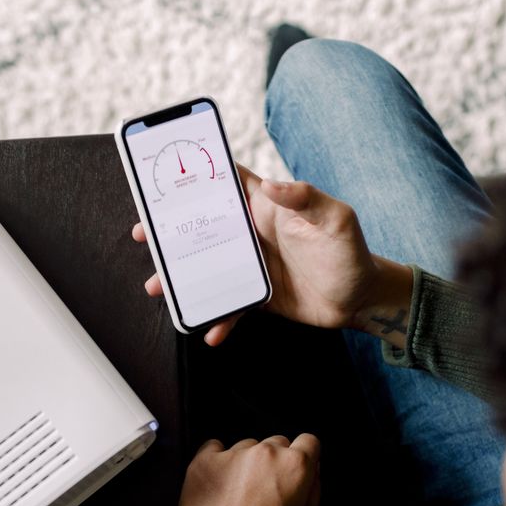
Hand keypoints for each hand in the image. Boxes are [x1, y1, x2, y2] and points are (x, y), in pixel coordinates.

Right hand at [131, 166, 412, 345]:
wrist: (361, 299)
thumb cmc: (352, 252)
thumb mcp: (336, 219)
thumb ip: (306, 198)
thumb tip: (274, 185)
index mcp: (267, 205)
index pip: (227, 181)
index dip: (197, 174)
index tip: (165, 175)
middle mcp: (254, 231)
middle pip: (204, 225)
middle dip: (171, 229)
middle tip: (144, 234)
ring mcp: (252, 264)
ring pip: (207, 266)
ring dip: (182, 276)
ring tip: (158, 287)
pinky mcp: (257, 294)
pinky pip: (230, 304)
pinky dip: (219, 318)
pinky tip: (210, 331)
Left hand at [160, 434, 320, 505]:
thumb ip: (313, 492)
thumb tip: (312, 471)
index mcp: (295, 467)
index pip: (309, 442)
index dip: (305, 458)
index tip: (296, 472)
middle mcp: (265, 453)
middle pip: (277, 444)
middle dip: (274, 463)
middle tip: (265, 493)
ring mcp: (231, 454)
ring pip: (246, 447)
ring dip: (246, 464)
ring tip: (238, 497)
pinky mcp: (202, 462)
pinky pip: (214, 448)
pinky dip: (218, 461)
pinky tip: (219, 486)